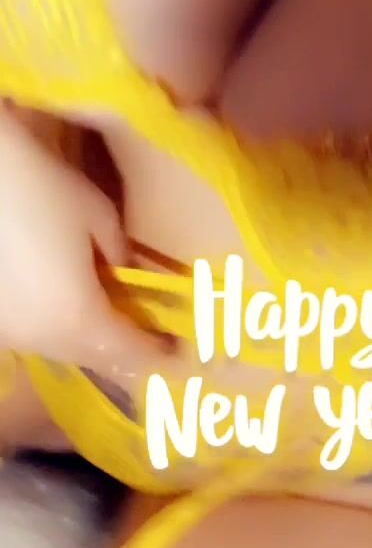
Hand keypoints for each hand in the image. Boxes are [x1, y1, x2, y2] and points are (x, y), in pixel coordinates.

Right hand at [0, 106, 165, 378]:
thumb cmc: (42, 189)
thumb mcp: (98, 215)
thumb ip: (120, 255)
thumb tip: (126, 274)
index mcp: (77, 318)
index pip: (128, 352)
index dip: (157, 354)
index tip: (179, 351)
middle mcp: (40, 338)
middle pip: (93, 358)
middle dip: (124, 352)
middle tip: (150, 338)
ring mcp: (10, 333)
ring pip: (60, 350)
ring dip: (89, 342)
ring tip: (113, 321)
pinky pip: (34, 336)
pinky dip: (57, 328)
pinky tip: (68, 308)